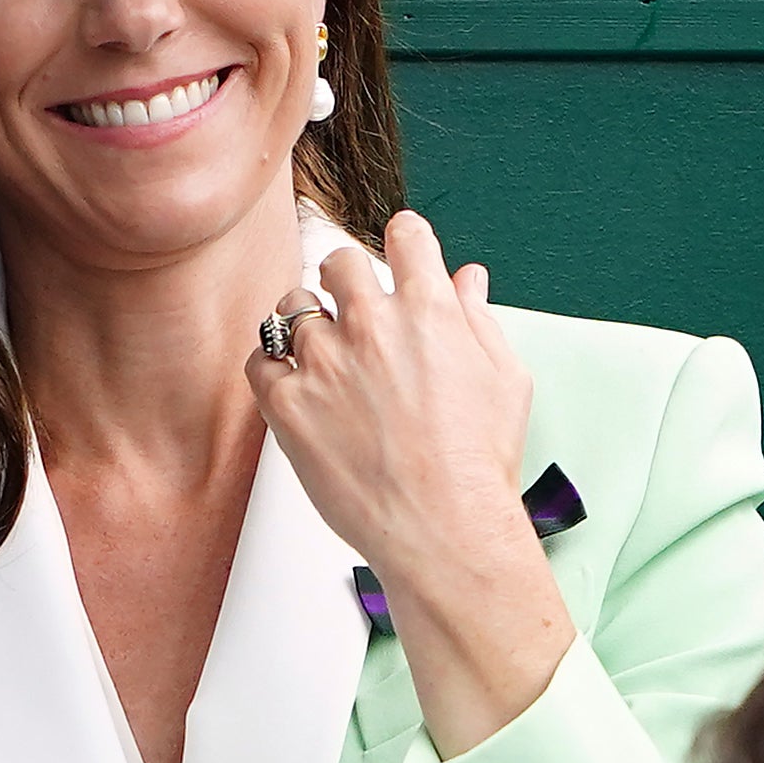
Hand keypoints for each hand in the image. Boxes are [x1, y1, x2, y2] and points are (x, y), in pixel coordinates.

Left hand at [248, 210, 571, 751]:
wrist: (443, 527)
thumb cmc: (479, 463)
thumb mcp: (503, 378)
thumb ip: (478, 318)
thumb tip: (467, 279)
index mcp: (429, 309)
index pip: (405, 235)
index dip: (403, 243)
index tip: (398, 257)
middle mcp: (371, 324)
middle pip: (338, 262)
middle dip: (347, 280)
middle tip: (353, 312)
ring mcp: (324, 361)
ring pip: (292, 306)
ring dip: (306, 324)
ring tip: (323, 359)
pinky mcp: (287, 402)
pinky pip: (260, 359)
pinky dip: (274, 367)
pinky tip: (295, 387)